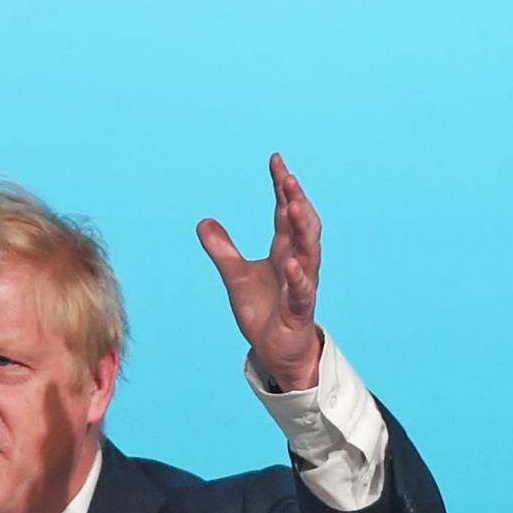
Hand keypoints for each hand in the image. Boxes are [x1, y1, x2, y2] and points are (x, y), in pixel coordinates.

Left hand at [195, 152, 324, 392]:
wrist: (277, 351)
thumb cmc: (265, 311)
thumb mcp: (236, 276)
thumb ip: (223, 249)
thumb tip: (203, 222)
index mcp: (284, 251)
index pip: (285, 213)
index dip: (282, 188)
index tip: (276, 160)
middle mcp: (297, 263)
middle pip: (302, 226)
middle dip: (297, 201)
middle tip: (289, 177)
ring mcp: (301, 286)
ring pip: (308, 253)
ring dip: (303, 229)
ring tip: (295, 206)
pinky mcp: (298, 311)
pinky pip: (301, 292)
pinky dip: (298, 277)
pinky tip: (291, 262)